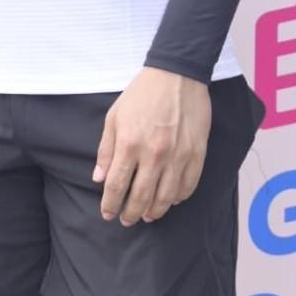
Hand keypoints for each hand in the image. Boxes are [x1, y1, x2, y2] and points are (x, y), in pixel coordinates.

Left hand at [92, 67, 210, 225]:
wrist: (177, 75)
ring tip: (148, 216)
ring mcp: (178, 156)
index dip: (110, 204)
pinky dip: (179, 198)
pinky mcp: (197, 154)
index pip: (116, 185)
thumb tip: (99, 178)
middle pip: (140, 197)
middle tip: (127, 220)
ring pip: (165, 198)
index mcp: (130, 144)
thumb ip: (106, 150)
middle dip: (131, 214)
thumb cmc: (142, 94)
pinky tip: (171, 200)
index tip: (107, 214)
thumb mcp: (114, 117)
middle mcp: (154, 154)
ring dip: (155, 211)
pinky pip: (188, 186)